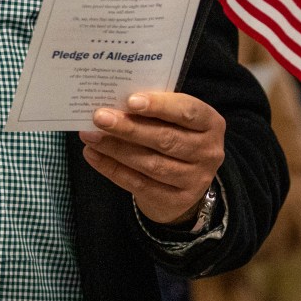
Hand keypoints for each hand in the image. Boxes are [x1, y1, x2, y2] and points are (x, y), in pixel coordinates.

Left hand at [78, 91, 225, 225]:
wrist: (184, 179)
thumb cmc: (173, 133)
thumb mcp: (172, 118)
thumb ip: (152, 110)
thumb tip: (112, 103)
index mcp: (210, 123)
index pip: (188, 111)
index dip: (160, 105)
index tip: (130, 101)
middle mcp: (208, 152)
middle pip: (166, 139)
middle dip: (129, 128)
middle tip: (99, 117)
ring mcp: (196, 179)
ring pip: (151, 164)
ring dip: (116, 149)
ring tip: (90, 136)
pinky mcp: (177, 200)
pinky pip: (140, 184)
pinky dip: (112, 168)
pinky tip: (93, 155)